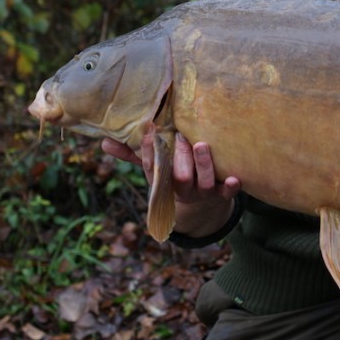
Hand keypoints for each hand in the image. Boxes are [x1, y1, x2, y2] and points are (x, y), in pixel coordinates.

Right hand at [101, 134, 240, 205]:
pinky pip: (227, 194)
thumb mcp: (155, 168)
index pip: (153, 170)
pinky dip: (231, 187)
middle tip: (180, 137)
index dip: (150, 154)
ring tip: (201, 145)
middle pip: (179, 178)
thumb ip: (133, 154)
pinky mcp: (222, 194)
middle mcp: (183, 189)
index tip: (150, 133)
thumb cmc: (174, 176)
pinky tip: (235, 178)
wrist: (202, 207)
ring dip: (203, 165)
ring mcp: (203, 193)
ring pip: (204, 183)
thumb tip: (104, 141)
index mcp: (164, 183)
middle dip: (180, 159)